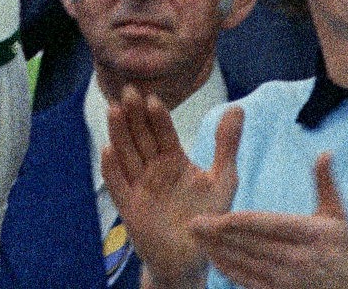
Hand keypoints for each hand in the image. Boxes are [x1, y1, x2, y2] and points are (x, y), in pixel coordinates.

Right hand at [103, 89, 240, 288]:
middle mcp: (153, 169)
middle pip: (141, 137)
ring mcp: (139, 186)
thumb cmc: (209, 216)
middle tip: (128, 92)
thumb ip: (226, 144)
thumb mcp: (223, 178)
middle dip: (134, 115)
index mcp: (173, 159)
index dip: (157, 116)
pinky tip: (109, 150)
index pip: (163, 132)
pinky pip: (118, 185)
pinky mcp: (130, 206)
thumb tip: (238, 107)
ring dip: (119, 133)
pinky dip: (112, 169)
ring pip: (126, 155)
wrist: (193, 257)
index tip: (152, 98)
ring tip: (115, 110)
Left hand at [189, 154, 347, 288]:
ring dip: (218, 251)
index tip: (216, 214)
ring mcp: (288, 280)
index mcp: (309, 233)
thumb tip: (325, 152)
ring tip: (196, 238)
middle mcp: (297, 258)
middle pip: (250, 244)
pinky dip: (228, 269)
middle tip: (192, 223)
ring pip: (245, 263)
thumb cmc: (344, 250)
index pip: (267, 225)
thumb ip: (326, 183)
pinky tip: (213, 258)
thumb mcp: (337, 216)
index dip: (239, 221)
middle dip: (218, 234)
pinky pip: (248, 281)